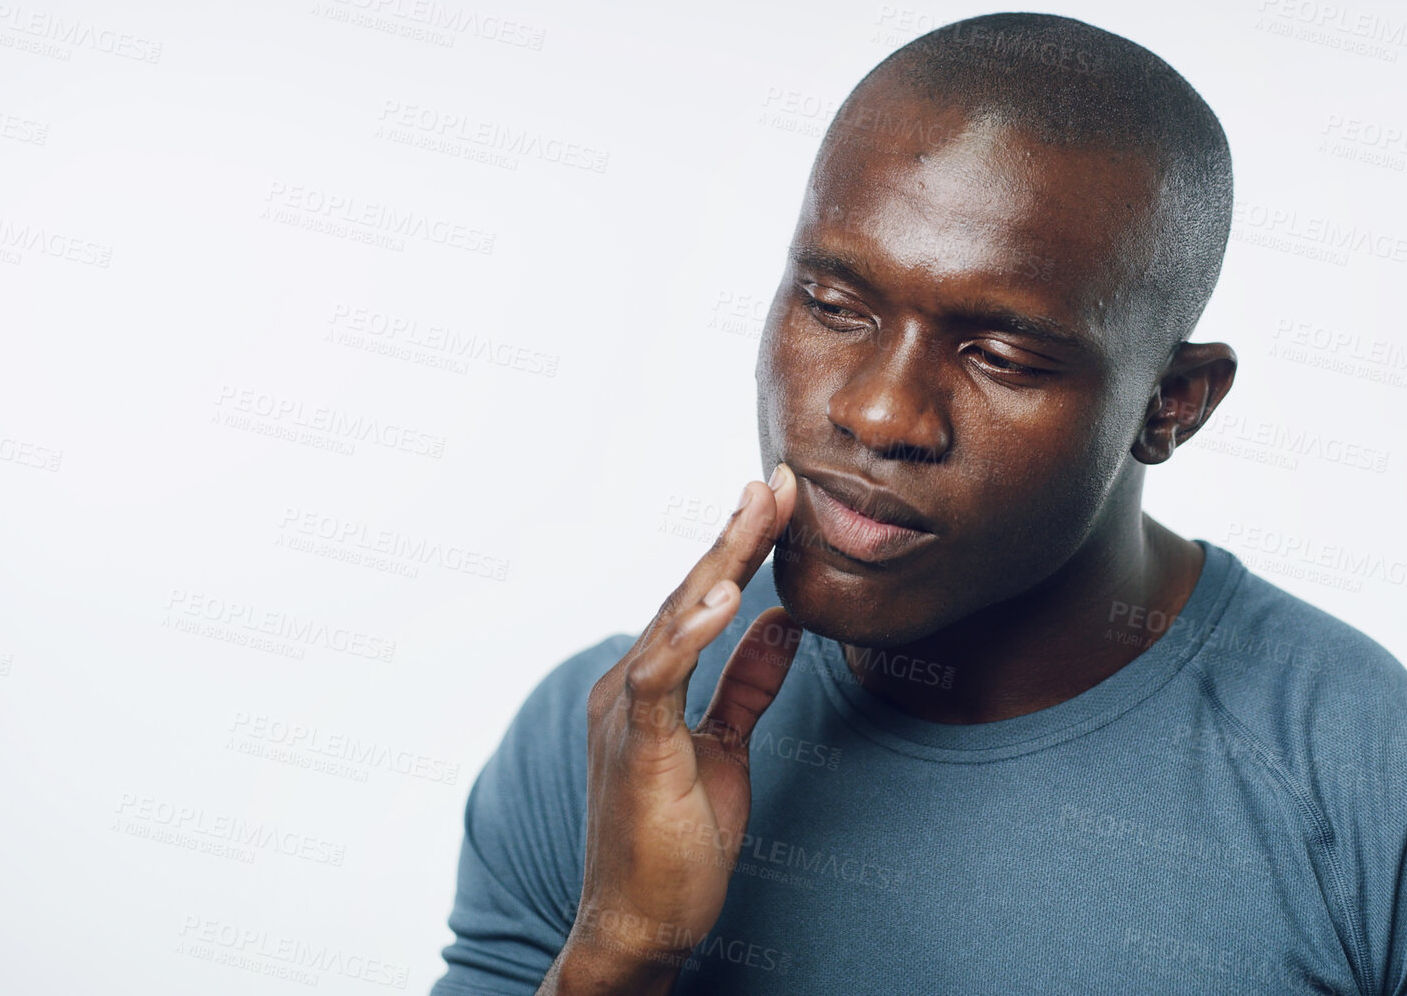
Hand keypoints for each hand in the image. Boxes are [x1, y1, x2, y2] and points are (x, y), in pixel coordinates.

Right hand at [550, 464, 802, 993]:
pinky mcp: (634, 747)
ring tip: (762, 511)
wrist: (639, 925)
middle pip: (689, 593)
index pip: (700, 598)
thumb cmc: (674, 844)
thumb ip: (747, 685)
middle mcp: (627, 684)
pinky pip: (661, 677)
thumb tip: (781, 623)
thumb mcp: (726, 748)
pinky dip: (692, 632)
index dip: (741, 547)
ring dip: (721, 561)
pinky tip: (727, 596)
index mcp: (648, 683)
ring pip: (676, 619)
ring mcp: (624, 713)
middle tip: (780, 481)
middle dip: (737, 534)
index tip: (781, 499)